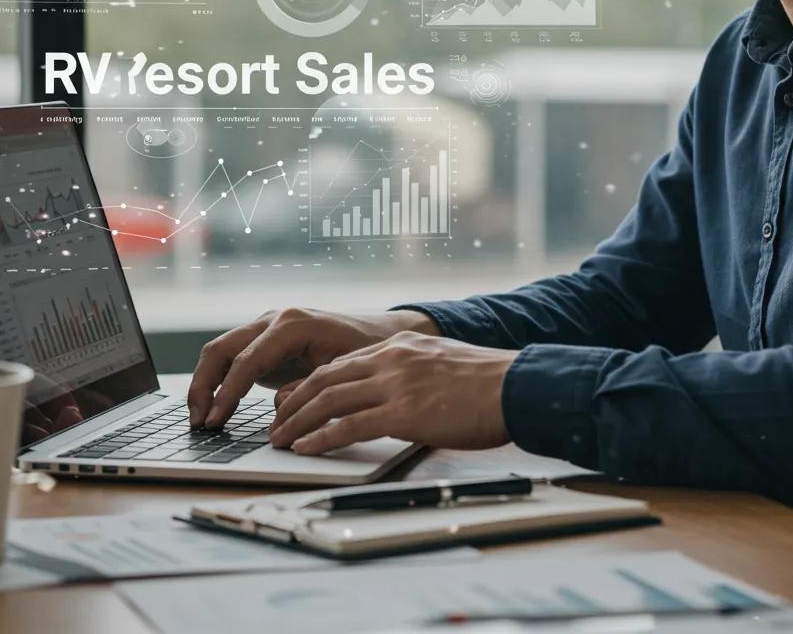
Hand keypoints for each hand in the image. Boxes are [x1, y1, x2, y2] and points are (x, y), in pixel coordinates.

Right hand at [187, 307, 437, 427]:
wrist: (379, 332)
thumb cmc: (367, 349)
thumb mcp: (344, 370)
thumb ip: (311, 386)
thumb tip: (280, 407)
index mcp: (293, 324)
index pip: (247, 359)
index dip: (227, 392)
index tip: (215, 421)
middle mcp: (274, 320)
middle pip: (222, 348)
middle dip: (204, 386)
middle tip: (198, 423)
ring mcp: (267, 328)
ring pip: (221, 351)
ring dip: (205, 384)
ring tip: (201, 420)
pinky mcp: (265, 342)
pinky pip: (232, 359)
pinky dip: (218, 381)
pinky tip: (216, 410)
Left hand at [269, 331, 518, 453]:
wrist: (515, 385)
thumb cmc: (486, 380)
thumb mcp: (441, 361)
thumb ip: (412, 369)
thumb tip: (395, 390)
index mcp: (400, 345)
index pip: (341, 363)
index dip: (312, 384)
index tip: (295, 401)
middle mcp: (391, 358)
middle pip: (326, 378)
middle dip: (296, 402)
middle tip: (277, 422)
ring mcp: (396, 384)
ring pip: (330, 400)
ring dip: (299, 422)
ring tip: (281, 440)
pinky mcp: (404, 411)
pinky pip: (349, 425)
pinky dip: (322, 437)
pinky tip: (307, 448)